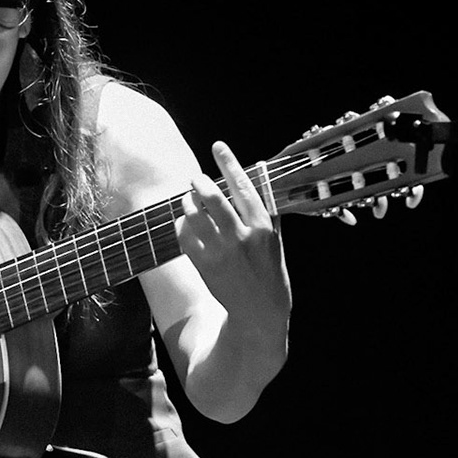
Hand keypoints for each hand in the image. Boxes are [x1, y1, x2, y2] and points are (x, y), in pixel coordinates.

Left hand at [179, 141, 291, 325]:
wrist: (259, 310)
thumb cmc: (269, 272)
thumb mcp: (275, 240)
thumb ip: (266, 210)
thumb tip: (259, 175)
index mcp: (263, 226)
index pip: (244, 187)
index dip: (229, 164)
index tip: (217, 146)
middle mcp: (242, 237)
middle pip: (215, 200)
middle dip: (200, 184)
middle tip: (195, 179)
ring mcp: (222, 253)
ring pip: (196, 217)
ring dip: (188, 203)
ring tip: (188, 200)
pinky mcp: (205, 266)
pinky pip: (185, 238)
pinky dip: (182, 225)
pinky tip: (184, 222)